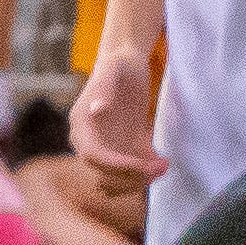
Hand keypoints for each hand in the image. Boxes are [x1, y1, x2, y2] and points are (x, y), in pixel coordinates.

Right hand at [70, 49, 166, 196]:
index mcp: (82, 124)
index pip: (93, 156)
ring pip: (118, 179)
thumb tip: (97, 110)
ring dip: (141, 180)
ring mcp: (107, 147)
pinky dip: (148, 172)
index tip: (143, 165)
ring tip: (163, 165)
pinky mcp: (124, 149)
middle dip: (132, 177)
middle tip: (161, 167)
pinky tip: (164, 160)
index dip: (116, 166)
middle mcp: (90, 140)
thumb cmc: (118, 64)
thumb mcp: (113, 68)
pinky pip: (133, 171)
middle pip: (104, 175)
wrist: (128, 66)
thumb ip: (104, 87)